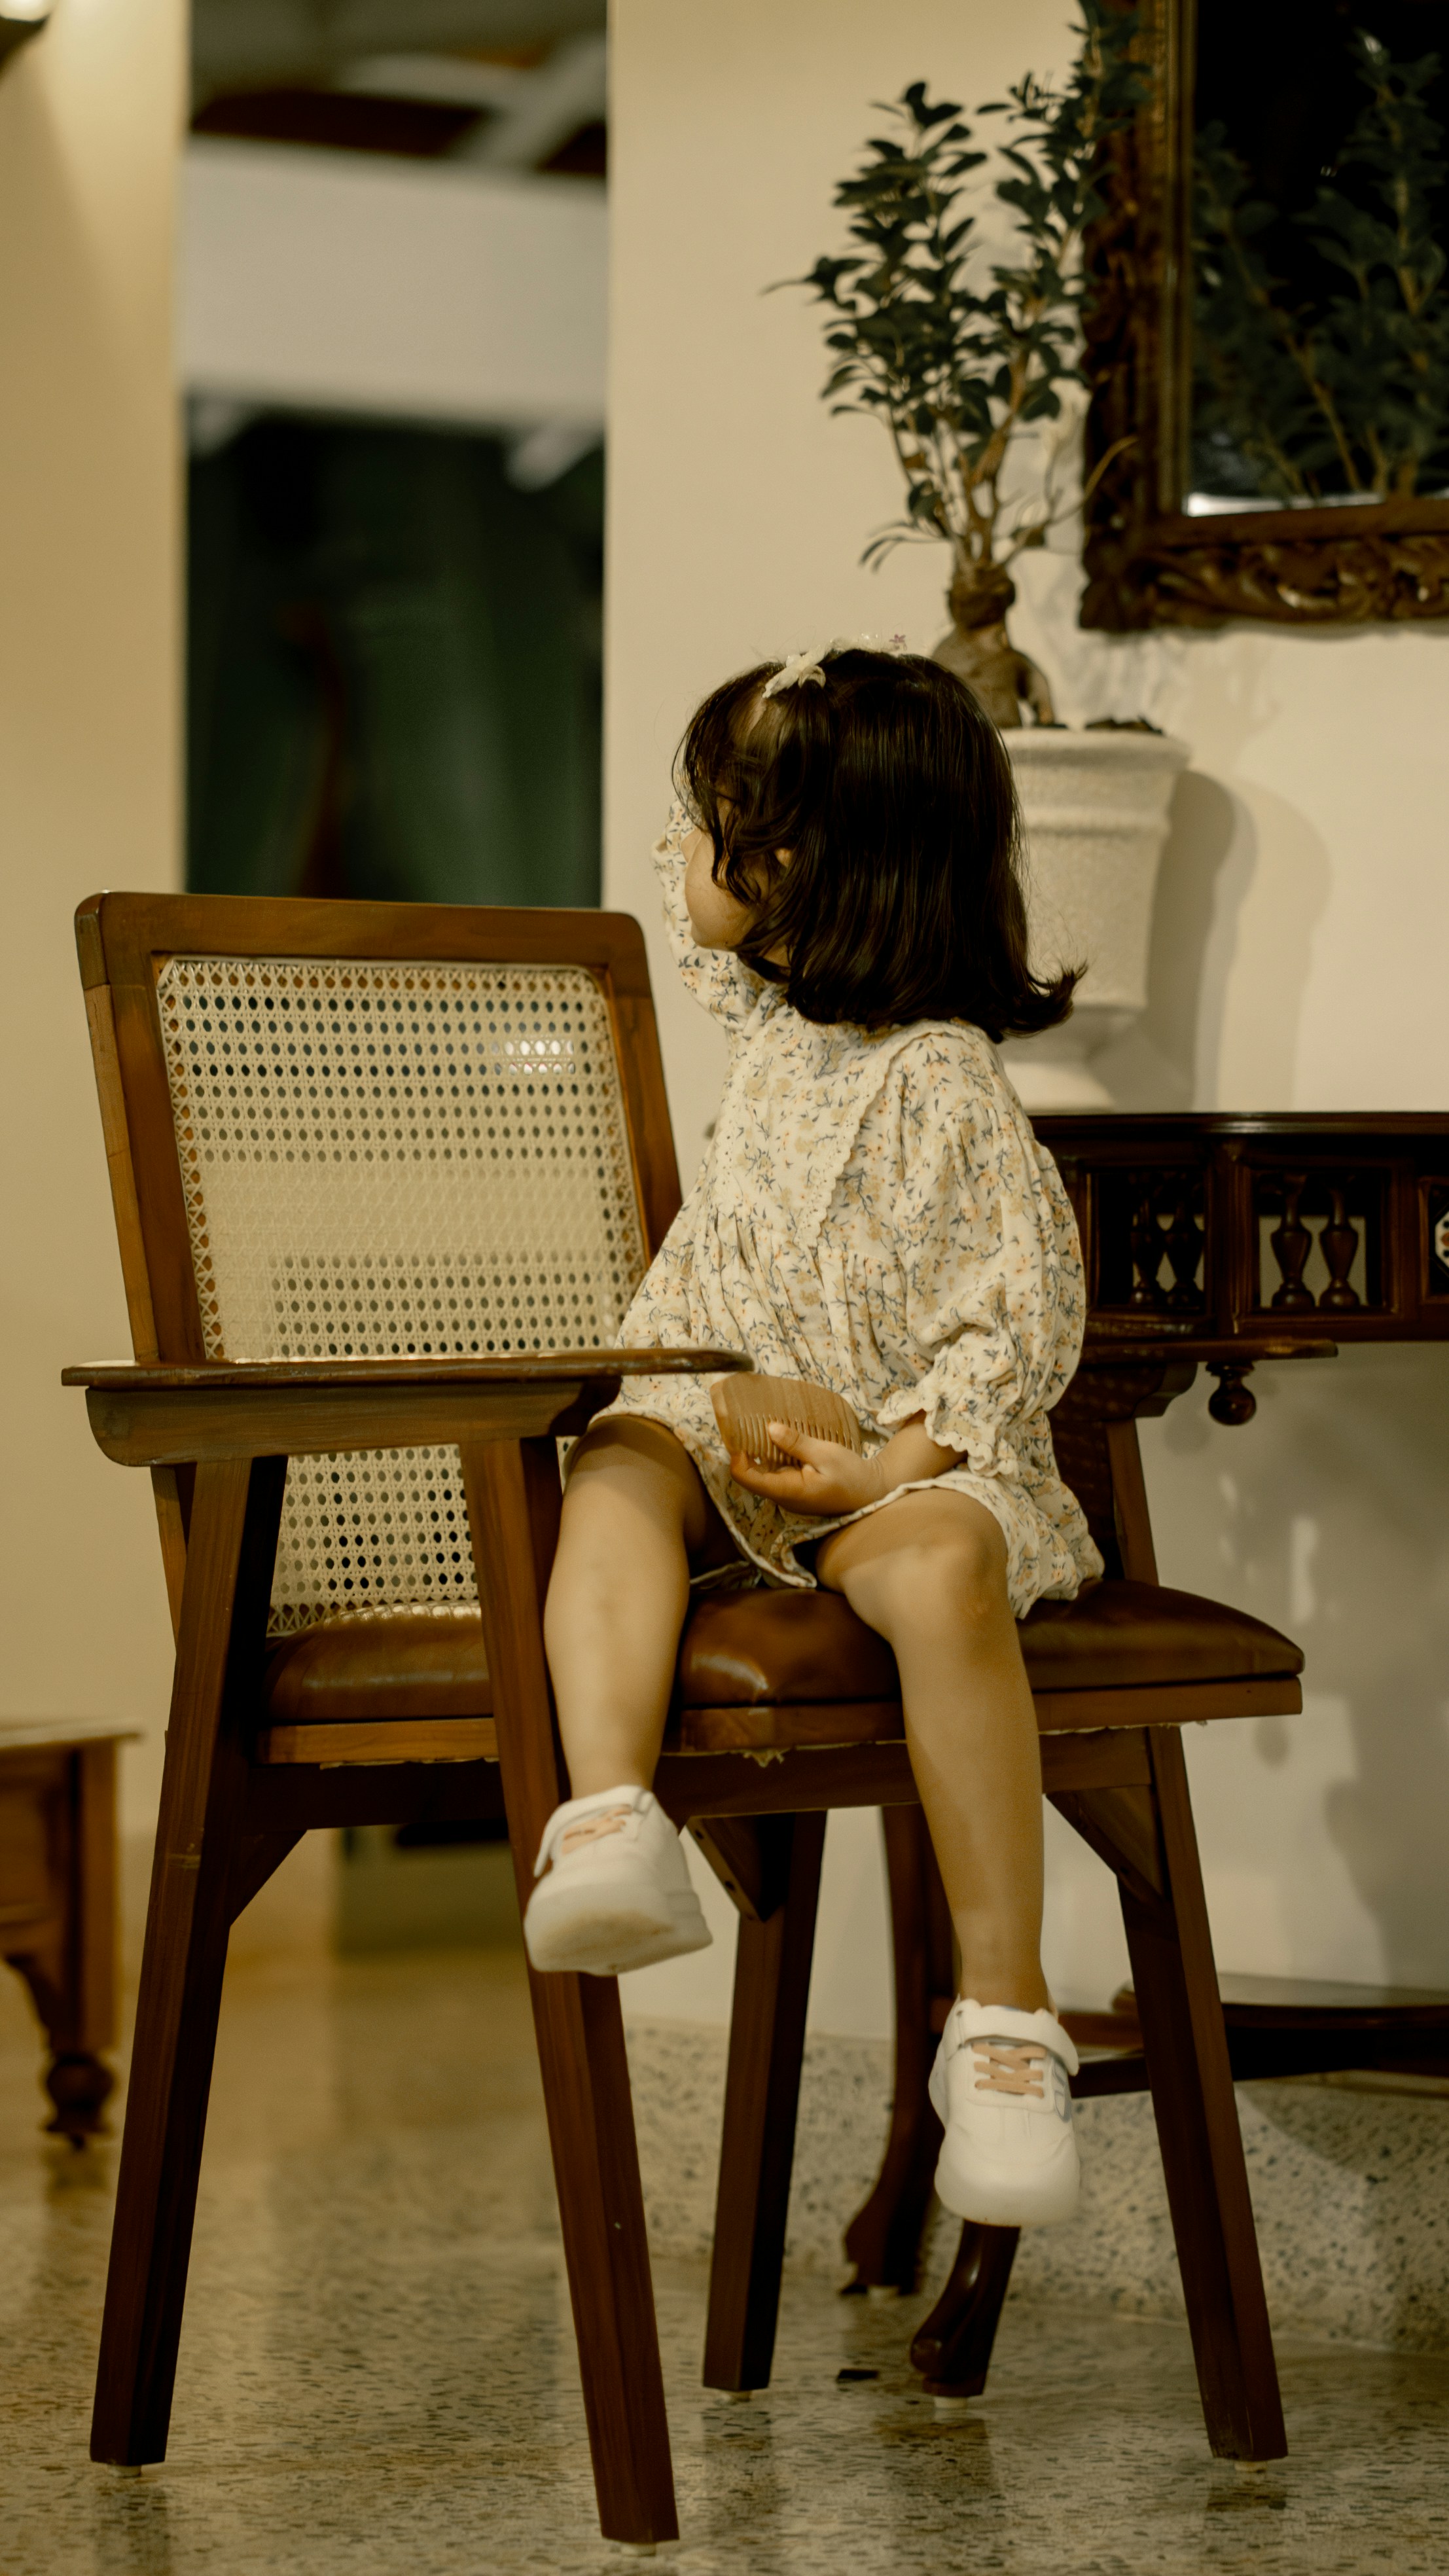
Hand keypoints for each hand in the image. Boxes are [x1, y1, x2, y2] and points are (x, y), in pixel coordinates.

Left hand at [728, 1424, 885, 1517]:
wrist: (870, 1492)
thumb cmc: (851, 1476)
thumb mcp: (826, 1454)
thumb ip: (797, 1443)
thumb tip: (770, 1429)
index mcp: (787, 1490)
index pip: (747, 1479)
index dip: (736, 1458)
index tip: (739, 1435)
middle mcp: (782, 1495)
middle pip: (751, 1474)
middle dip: (746, 1450)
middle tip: (747, 1424)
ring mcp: (788, 1493)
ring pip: (763, 1472)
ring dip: (760, 1451)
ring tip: (762, 1425)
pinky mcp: (795, 1487)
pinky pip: (776, 1471)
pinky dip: (774, 1454)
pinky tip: (779, 1437)